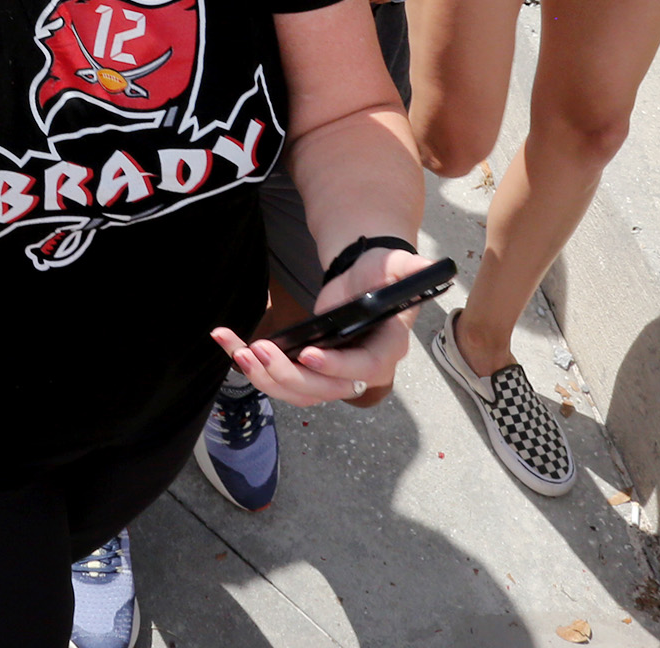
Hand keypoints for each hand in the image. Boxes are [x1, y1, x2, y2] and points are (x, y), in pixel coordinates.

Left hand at [213, 246, 428, 407]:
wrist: (361, 278)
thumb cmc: (380, 273)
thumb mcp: (396, 266)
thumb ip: (410, 267)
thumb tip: (427, 266)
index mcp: (386, 348)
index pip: (364, 368)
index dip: (338, 367)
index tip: (309, 354)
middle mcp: (359, 370)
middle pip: (324, 389)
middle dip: (289, 374)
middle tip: (261, 349)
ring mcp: (332, 375)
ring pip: (299, 393)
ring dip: (266, 378)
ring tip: (240, 351)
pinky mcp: (309, 371)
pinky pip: (283, 381)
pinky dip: (255, 369)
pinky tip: (232, 345)